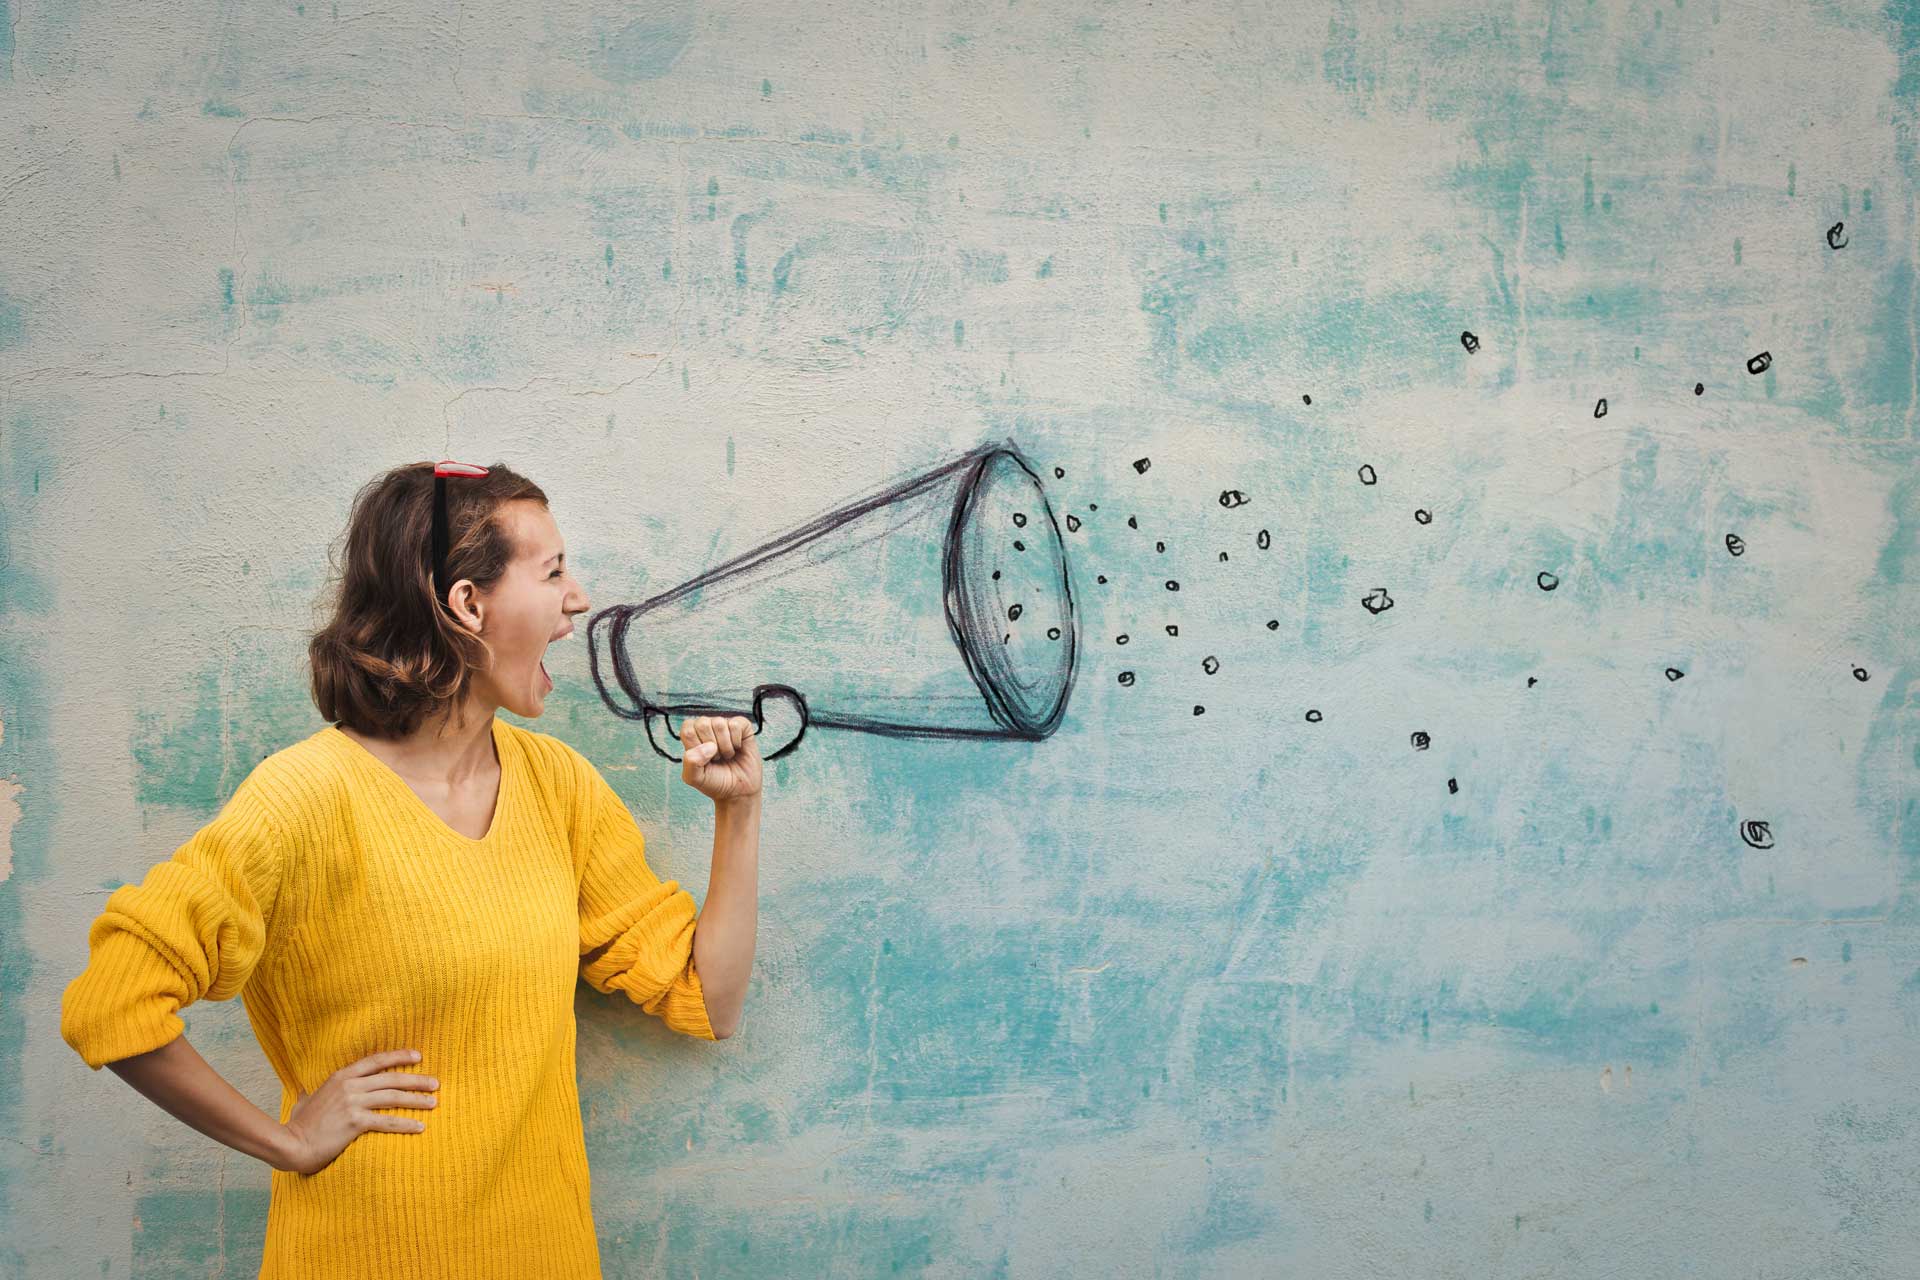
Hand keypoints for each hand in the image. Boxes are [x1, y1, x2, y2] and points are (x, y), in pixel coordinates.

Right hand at [276, 1049, 438, 1174]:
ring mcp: (353, 1103)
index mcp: (341, 1076)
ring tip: (433, 1103)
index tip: (418, 1056)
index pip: (376, 1061)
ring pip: (393, 1097)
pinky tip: (420, 1127)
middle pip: (391, 1078)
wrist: (291, 1144)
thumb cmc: (298, 1125)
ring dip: (417, 1100)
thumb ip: (310, 1093)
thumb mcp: (304, 1100)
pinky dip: (406, 1124)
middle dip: (417, 1080)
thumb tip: (303, 1092)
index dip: (399, 1056)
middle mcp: (349, 1085)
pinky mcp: (355, 1122)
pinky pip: (387, 1121)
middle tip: (436, 1083)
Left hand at [679, 715, 762, 803]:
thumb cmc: (715, 782)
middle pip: (702, 724)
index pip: (687, 729)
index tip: (703, 760)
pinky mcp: (742, 727)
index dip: (695, 745)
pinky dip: (736, 740)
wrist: (738, 791)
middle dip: (710, 746)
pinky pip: (735, 724)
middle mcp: (708, 728)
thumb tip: (708, 745)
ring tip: (726, 755)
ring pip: (719, 723)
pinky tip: (737, 748)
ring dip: (724, 746)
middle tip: (716, 758)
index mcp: (692, 737)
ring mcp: (725, 726)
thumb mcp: (694, 777)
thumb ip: (690, 762)